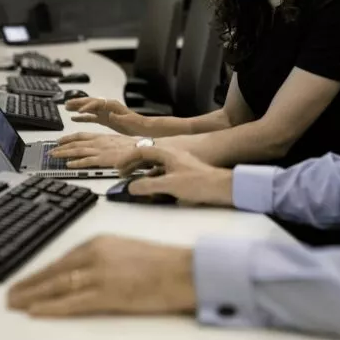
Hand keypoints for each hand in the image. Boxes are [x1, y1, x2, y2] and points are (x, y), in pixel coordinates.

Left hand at [7, 235, 194, 316]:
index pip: (62, 258)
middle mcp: (95, 253)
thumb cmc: (161, 262)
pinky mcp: (107, 293)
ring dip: (32, 294)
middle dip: (30, 283)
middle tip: (10, 293)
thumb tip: (82, 274)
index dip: (41, 271)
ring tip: (15, 303)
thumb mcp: (125, 250)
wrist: (183, 270)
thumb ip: (102, 258)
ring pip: (58, 285)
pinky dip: (51, 307)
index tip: (26, 279)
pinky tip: (35, 311)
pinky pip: (72, 302)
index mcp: (100, 241)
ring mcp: (100, 273)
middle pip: (54, 271)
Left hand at [51, 132, 138, 168]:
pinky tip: (68, 166)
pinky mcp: (102, 159)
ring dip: (63, 154)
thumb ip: (107, 146)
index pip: (80, 136)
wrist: (142, 147)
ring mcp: (99, 150)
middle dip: (61, 147)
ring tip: (53, 156)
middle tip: (51, 150)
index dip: (68, 138)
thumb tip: (101, 152)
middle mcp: (98, 142)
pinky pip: (85, 161)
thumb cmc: (132, 146)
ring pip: (77, 151)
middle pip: (75, 143)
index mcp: (101, 137)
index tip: (60, 140)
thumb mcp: (116, 142)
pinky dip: (76, 163)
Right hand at [64, 97, 140, 134]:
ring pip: (88, 108)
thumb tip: (110, 114)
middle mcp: (107, 106)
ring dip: (77, 108)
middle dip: (78, 102)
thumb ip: (119, 117)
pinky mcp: (104, 119)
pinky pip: (91, 117)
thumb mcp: (128, 120)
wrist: (142, 127)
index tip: (79, 111)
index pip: (97, 103)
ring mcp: (104, 112)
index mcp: (112, 105)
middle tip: (66, 104)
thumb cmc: (137, 123)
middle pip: (90, 102)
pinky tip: (74, 118)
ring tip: (66, 108)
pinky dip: (82, 117)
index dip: (88, 106)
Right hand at [117, 147, 233, 206]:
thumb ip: (148, 186)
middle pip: (147, 157)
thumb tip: (131, 187)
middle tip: (122, 174)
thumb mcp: (169, 185)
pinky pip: (163, 173)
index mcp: (166, 153)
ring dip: (142, 173)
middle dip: (133, 165)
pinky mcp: (183, 173)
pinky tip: (152, 189)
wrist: (222, 187)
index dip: (127, 158)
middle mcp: (171, 156)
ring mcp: (178, 164)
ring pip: (154, 166)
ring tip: (134, 182)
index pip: (141, 150)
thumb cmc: (199, 182)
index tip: (118, 167)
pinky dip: (153, 179)